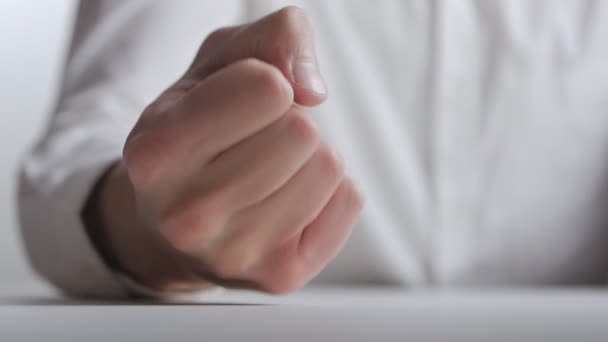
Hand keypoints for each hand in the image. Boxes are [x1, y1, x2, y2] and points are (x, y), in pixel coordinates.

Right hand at [110, 7, 362, 293]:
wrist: (173, 222)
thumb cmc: (200, 128)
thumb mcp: (218, 61)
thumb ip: (274, 36)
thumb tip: (313, 90)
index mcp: (156, 152)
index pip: (268, 88)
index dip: (267, 82)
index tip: (243, 102)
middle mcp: (187, 214)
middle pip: (303, 131)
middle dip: (290, 122)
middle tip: (256, 142)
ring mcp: (234, 254)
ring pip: (329, 166)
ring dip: (309, 157)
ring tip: (268, 171)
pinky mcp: (279, 276)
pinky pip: (348, 200)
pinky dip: (328, 191)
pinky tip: (286, 200)